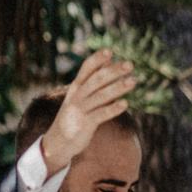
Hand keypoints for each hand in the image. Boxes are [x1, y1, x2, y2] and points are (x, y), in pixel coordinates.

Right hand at [42, 49, 136, 174]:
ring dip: (118, 88)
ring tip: (133, 81)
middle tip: (130, 64)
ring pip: (101, 96)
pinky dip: (113, 109)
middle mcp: (77, 96)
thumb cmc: (75, 115)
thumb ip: (95, 80)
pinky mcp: (85, 124)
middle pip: (96, 80)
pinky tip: (125, 104)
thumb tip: (110, 62)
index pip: (86, 69)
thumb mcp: (81, 95)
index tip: (110, 50)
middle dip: (113, 71)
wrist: (58, 141)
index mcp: (76, 87)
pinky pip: (101, 114)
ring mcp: (80, 110)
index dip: (97, 59)